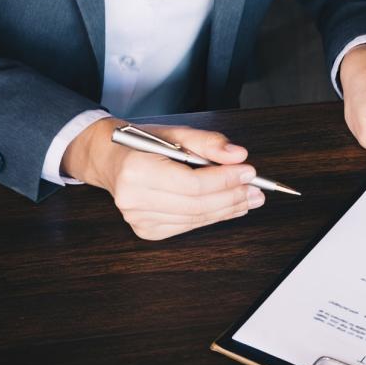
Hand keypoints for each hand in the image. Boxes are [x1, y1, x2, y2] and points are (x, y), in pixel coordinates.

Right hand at [61, 118, 262, 240]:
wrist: (110, 159)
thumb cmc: (142, 143)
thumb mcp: (175, 133)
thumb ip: (207, 143)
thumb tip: (238, 155)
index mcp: (137, 170)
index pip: (192, 183)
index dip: (225, 180)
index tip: (249, 172)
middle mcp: (134, 198)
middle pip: (197, 205)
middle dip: (232, 197)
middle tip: (256, 190)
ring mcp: (138, 219)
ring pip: (195, 219)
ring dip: (226, 209)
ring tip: (248, 199)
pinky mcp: (146, 231)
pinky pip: (187, 226)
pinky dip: (210, 217)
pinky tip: (227, 208)